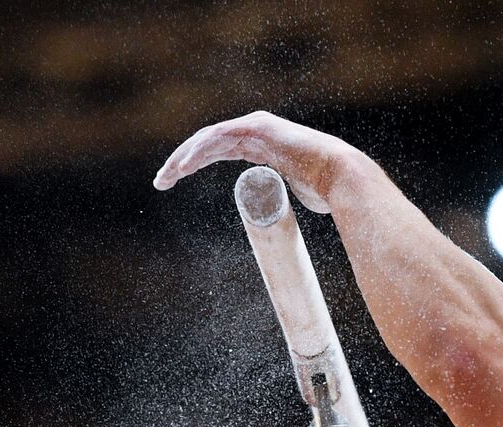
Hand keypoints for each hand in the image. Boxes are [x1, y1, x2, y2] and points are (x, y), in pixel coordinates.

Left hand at [152, 111, 362, 213]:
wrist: (341, 179)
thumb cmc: (327, 192)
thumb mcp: (297, 195)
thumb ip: (286, 201)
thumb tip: (285, 224)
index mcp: (261, 145)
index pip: (218, 150)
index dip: (193, 163)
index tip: (173, 181)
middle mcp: (256, 131)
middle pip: (208, 144)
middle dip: (181, 161)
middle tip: (161, 181)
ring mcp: (257, 126)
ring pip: (208, 139)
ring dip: (183, 158)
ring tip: (165, 177)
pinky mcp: (257, 128)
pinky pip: (219, 138)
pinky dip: (198, 152)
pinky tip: (182, 167)